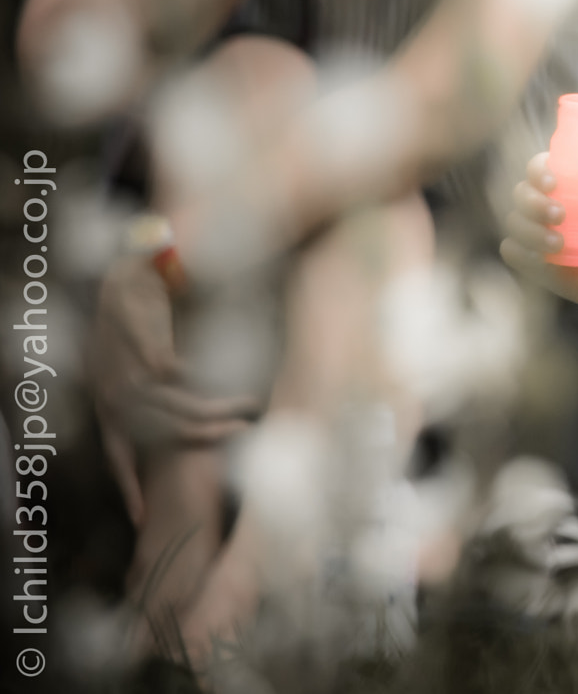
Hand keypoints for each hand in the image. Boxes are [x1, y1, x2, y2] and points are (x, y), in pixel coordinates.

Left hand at [89, 254, 259, 526]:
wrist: (125, 276)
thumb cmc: (130, 316)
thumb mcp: (124, 363)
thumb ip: (146, 391)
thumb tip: (180, 407)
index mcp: (106, 404)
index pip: (116, 457)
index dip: (128, 489)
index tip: (141, 522)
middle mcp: (114, 397)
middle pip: (166, 435)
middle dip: (208, 438)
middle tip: (243, 434)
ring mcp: (130, 378)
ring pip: (181, 412)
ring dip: (218, 412)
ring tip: (249, 408)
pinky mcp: (150, 356)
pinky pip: (183, 378)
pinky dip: (202, 379)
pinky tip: (221, 376)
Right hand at [501, 154, 577, 316]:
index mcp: (570, 185)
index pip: (541, 167)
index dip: (538, 169)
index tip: (552, 182)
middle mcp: (548, 205)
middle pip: (521, 192)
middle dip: (533, 202)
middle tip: (560, 215)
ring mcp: (539, 232)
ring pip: (514, 222)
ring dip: (530, 231)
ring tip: (559, 244)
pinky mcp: (533, 261)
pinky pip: (511, 252)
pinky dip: (520, 253)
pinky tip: (542, 259)